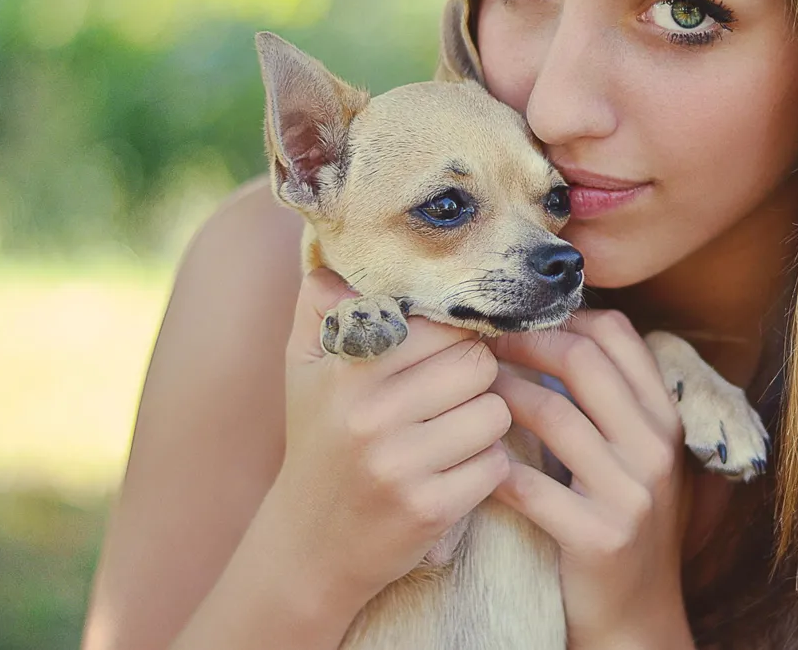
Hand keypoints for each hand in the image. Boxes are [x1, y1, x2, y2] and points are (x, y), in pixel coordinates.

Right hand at [266, 267, 512, 608]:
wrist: (308, 546)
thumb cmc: (317, 441)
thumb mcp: (302, 368)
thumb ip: (319, 302)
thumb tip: (338, 250)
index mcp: (347, 369)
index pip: (443, 325)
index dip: (454, 336)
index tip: (445, 353)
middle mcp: (370, 414)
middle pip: (478, 364)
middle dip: (475, 378)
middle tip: (452, 395)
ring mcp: (399, 464)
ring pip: (495, 413)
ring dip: (484, 422)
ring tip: (451, 432)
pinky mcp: (428, 509)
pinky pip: (495, 465)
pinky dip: (484, 468)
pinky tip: (453, 472)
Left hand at [489, 310, 696, 648]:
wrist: (638, 617)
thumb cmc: (623, 523)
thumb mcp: (637, 457)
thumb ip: (610, 402)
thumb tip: (550, 332)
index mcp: (665, 419)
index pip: (619, 334)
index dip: (563, 316)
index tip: (520, 321)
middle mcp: (655, 449)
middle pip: (583, 361)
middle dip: (523, 343)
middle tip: (483, 346)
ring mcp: (630, 494)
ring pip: (552, 415)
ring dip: (500, 396)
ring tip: (469, 393)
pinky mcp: (597, 537)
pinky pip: (529, 486)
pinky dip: (493, 465)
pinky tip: (472, 455)